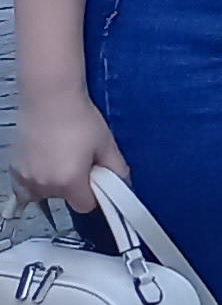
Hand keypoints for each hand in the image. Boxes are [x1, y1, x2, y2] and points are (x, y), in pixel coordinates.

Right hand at [9, 94, 122, 213]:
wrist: (50, 98)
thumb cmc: (79, 118)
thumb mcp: (106, 144)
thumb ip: (117, 169)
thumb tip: (123, 184)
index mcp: (69, 182)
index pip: (85, 205)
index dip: (94, 194)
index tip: (96, 181)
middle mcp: (45, 184)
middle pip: (65, 198)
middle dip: (75, 185)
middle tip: (80, 161)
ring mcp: (27, 178)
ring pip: (45, 194)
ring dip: (54, 183)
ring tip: (62, 158)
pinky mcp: (15, 169)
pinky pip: (24, 189)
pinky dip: (34, 184)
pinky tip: (44, 168)